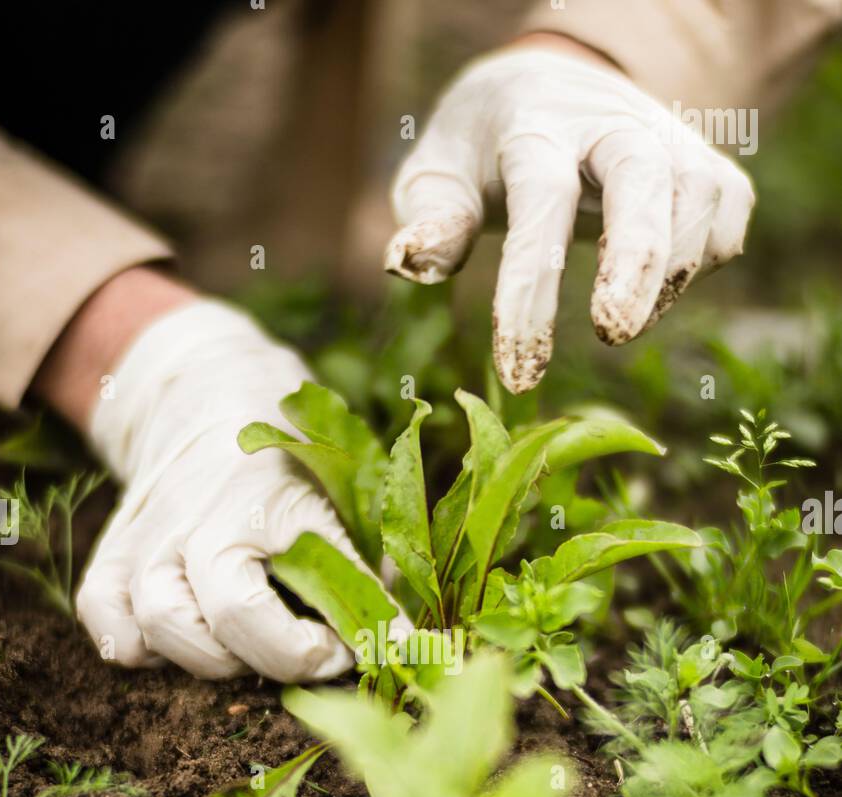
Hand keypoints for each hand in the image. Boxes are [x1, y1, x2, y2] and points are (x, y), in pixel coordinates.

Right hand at [39, 280, 371, 680]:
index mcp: (274, 499)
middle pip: (227, 615)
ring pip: (159, 622)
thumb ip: (370, 571)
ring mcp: (151, 535)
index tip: (364, 649)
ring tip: (248, 647)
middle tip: (312, 652)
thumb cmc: (292, 456)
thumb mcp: (346, 497)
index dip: (336, 643)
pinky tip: (187, 634)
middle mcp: (204, 517)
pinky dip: (135, 642)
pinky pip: (104, 615)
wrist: (205, 392)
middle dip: (278, 655)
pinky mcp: (114, 549)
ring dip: (209, 656)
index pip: (313, 584)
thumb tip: (407, 648)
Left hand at [385, 38, 754, 392]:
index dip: (532, 290)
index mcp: (536, 127)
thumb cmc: (485, 152)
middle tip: (613, 335)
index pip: (541, 204)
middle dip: (636, 260)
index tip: (519, 372)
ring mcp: (670, 140)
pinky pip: (725, 224)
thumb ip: (430, 219)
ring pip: (698, 200)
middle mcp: (612, 124)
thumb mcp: (438, 174)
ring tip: (619, 323)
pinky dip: (699, 268)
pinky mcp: (708, 166)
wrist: (552, 86)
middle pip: (642, 176)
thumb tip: (409, 265)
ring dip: (667, 279)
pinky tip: (652, 291)